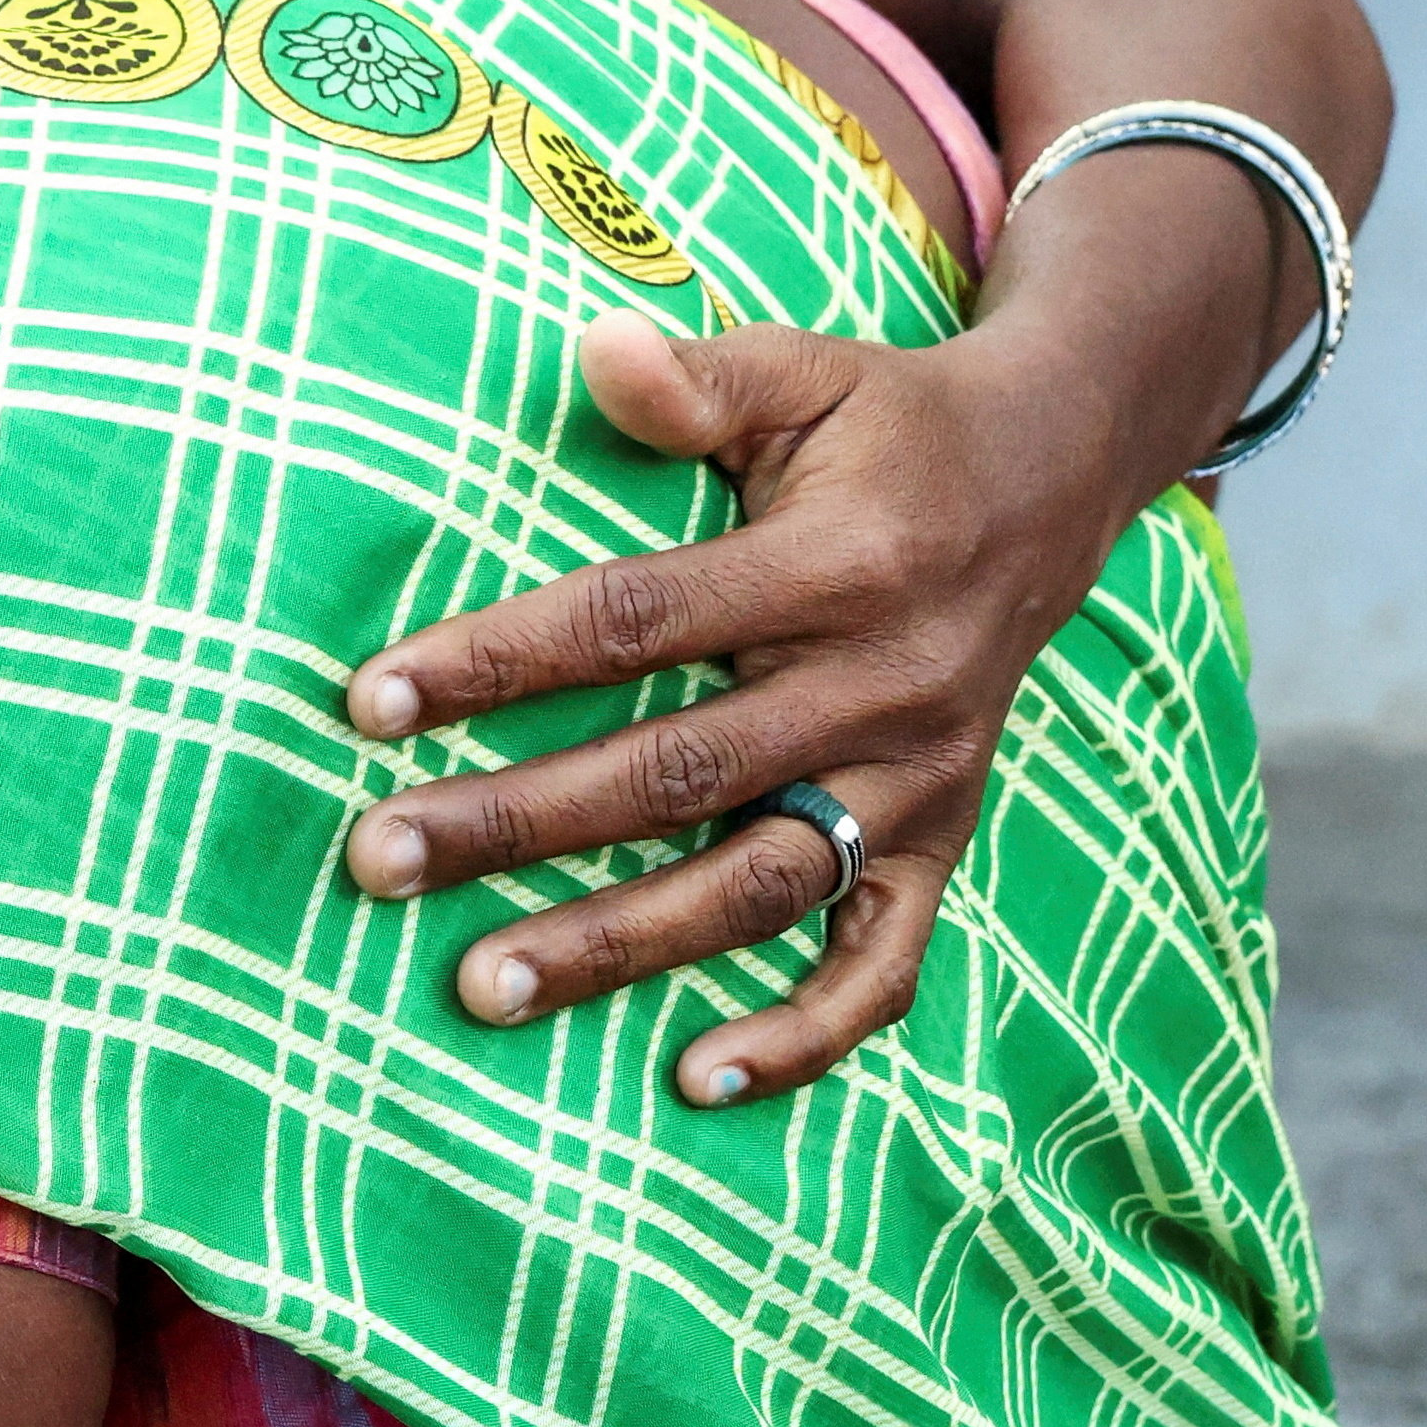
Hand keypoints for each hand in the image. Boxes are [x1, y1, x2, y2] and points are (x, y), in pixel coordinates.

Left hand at [334, 309, 1131, 1103]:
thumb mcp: (804, 369)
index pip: (635, 621)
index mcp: (835, 565)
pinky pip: (882, 962)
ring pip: (755, 887)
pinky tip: (695, 1079)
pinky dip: (802, 1033)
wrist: (1056, 476)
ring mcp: (920, 778)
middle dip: (516, 823)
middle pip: (674, 775)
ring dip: (619, 945)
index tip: (370, 700)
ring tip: (480, 987)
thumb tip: (593, 347)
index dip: (499, 660)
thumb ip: (695, 376)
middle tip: (376, 859)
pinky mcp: (946, 838)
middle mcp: (883, 686)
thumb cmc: (886, 421)